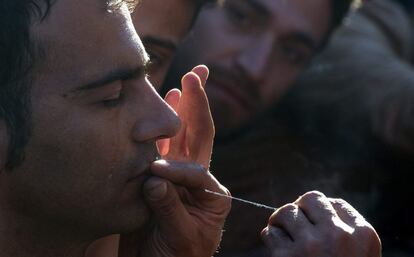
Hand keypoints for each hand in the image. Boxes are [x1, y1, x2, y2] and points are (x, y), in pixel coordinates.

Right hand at [118, 67, 229, 256]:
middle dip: (198, 104)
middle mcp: (197, 179)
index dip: (176, 167)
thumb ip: (170, 209)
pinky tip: (160, 110)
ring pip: (179, 137)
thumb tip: (155, 179)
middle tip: (198, 73)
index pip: (197, 167)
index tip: (154, 176)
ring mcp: (177, 177)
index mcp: (212, 193)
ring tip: (180, 84)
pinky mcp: (157, 179)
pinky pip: (159, 149)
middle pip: (199, 135)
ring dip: (179, 110)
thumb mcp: (181, 238)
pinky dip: (158, 129)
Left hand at [262, 191, 380, 256]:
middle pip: (310, 199)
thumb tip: (313, 210)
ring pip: (286, 212)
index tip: (315, 223)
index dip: (321, 211)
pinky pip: (271, 234)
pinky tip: (277, 249)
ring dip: (281, 222)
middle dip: (300, 209)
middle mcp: (338, 235)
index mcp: (362, 235)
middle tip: (295, 223)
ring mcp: (311, 245)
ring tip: (283, 233)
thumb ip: (345, 234)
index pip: (335, 204)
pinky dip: (270, 238)